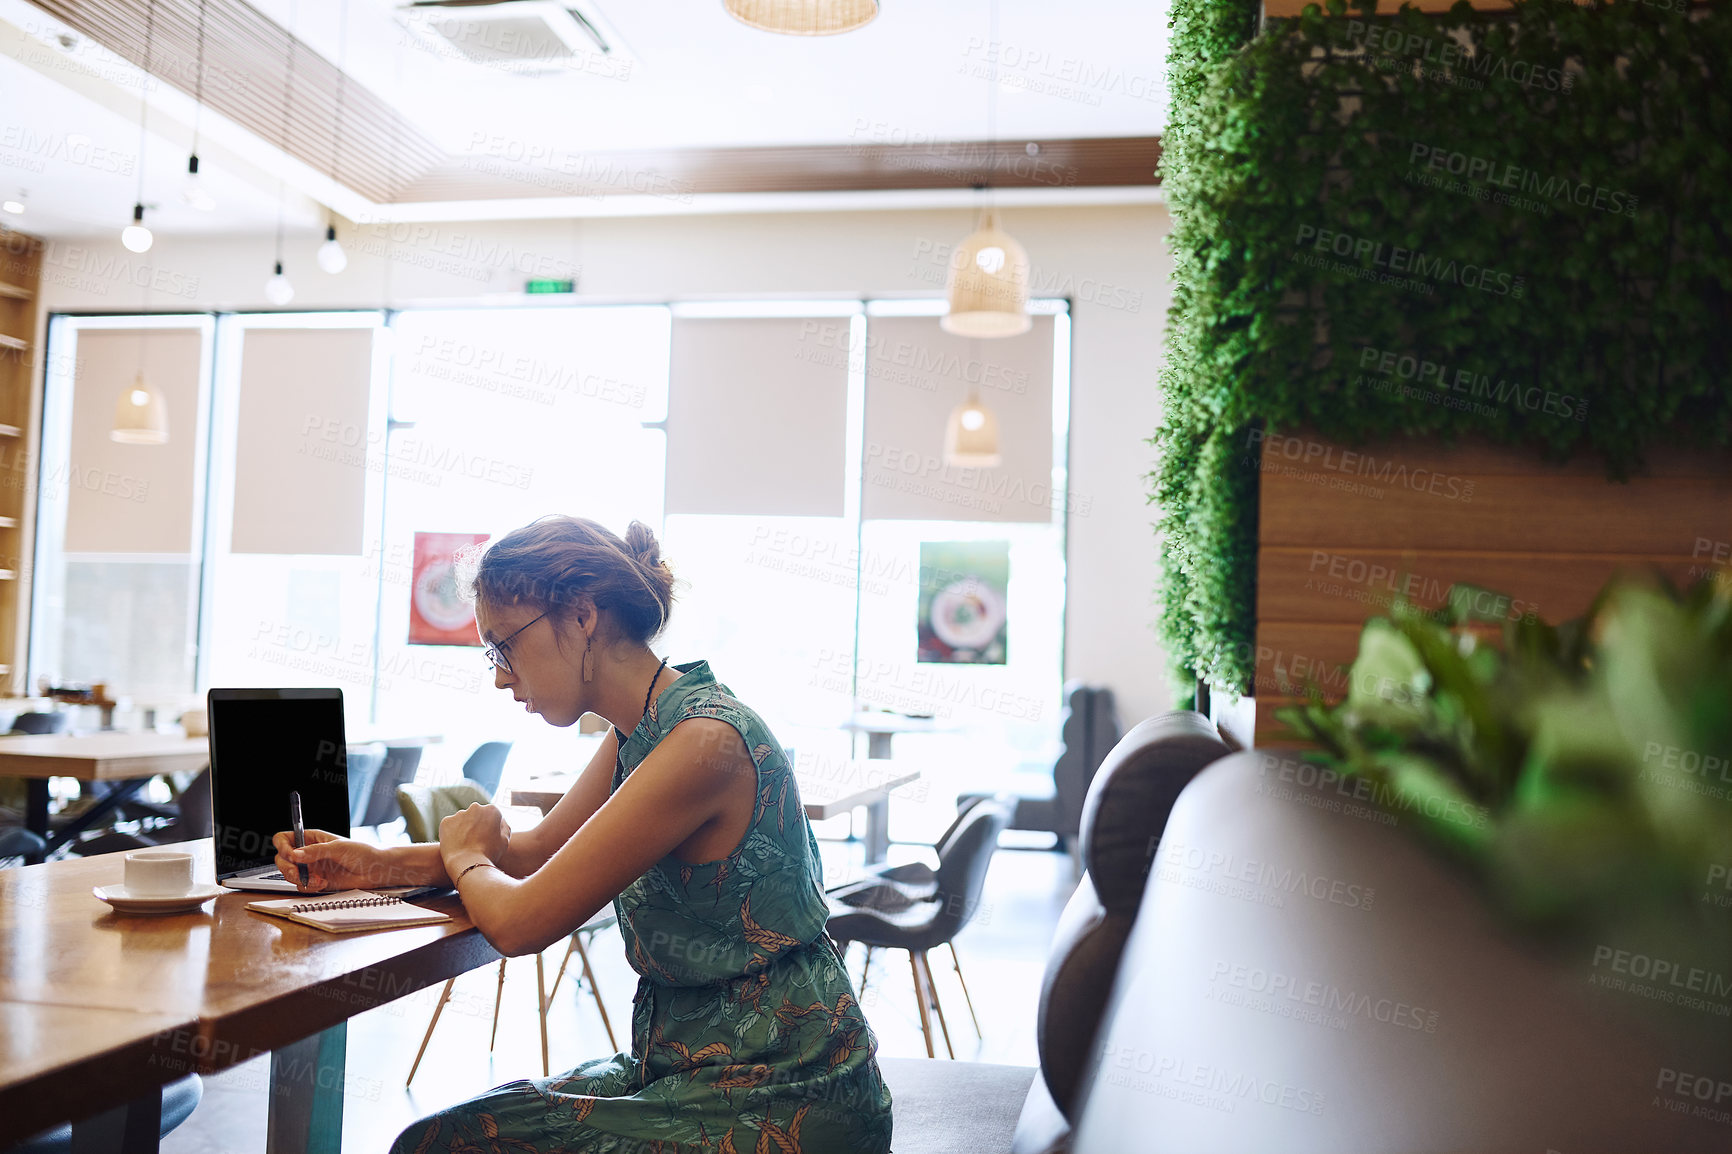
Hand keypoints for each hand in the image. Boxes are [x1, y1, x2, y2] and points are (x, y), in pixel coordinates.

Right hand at [270, 829, 384, 892]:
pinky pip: (302, 886)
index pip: (284, 839)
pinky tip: (323, 883)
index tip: (291, 855)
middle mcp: (308, 853)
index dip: (283, 846)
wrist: (374, 871)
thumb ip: (315, 851)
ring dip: (300, 879)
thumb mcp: (338, 848)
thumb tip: (295, 854)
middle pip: (282, 859)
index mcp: (312, 838)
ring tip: (317, 879)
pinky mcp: (316, 881)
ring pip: (289, 874)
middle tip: (298, 872)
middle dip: (287, 867)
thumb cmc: (362, 853)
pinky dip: (309, 887)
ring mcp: (311, 868)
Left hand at [438, 803, 510, 871]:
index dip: (490, 827)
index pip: (492, 815)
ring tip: (465, 845)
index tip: (488, 838)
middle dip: (476, 824)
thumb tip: (500, 820)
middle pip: (476, 815)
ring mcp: (459, 814)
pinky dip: (452, 833)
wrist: (467, 864)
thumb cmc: (489, 854)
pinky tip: (456, 844)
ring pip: (462, 820)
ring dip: (464, 828)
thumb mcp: (505, 840)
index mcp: (492, 810)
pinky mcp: (446, 821)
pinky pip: (450, 826)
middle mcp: (475, 807)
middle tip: (476, 841)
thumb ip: (504, 826)